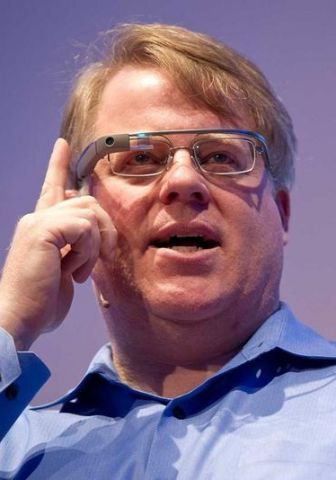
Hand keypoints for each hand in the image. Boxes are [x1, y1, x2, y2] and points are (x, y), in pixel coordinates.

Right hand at [0, 139, 116, 349]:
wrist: (18, 319)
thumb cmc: (41, 303)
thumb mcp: (65, 270)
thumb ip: (76, 247)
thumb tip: (90, 227)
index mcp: (41, 226)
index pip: (52, 189)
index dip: (58, 166)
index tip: (63, 144)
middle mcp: (37, 219)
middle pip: (88, 202)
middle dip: (105, 231)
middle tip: (102, 260)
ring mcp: (38, 222)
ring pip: (90, 214)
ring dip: (96, 246)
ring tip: (80, 271)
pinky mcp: (43, 230)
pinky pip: (86, 228)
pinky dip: (88, 252)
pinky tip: (74, 271)